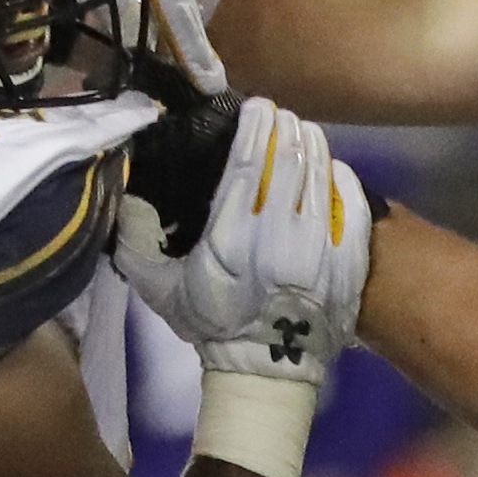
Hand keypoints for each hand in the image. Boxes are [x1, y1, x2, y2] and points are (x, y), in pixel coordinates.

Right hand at [111, 100, 368, 387]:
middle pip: (289, 160)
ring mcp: (320, 249)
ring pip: (321, 175)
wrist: (268, 370)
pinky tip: (330, 164)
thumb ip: (136, 242)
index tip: (256, 106)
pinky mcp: (349, 262)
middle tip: (278, 115)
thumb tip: (127, 198)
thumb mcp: (160, 288)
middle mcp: (279, 238)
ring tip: (302, 130)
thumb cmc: (212, 324)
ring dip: (312, 145)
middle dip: (285, 129)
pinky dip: (340, 177)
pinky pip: (350, 204)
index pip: (249, 165)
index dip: (255, 128)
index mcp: (232, 239)